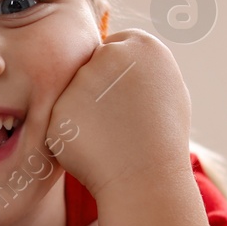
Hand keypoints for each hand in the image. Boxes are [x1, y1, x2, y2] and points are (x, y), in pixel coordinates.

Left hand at [45, 28, 191, 201]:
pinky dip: (71, 133)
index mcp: (143, 45)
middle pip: (89, 65)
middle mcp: (110, 55)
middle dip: (96, 88)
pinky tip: (93, 147)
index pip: (114, 47)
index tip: (125, 98)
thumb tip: (122, 52)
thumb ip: (142, 65)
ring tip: (109, 136)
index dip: (118, 75)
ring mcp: (81, 81)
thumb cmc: (162, 138)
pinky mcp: (58, 106)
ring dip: (82, 111)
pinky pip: (60, 117)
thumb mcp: (167, 88)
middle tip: (117, 120)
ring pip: (72, 91)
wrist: (147, 180)